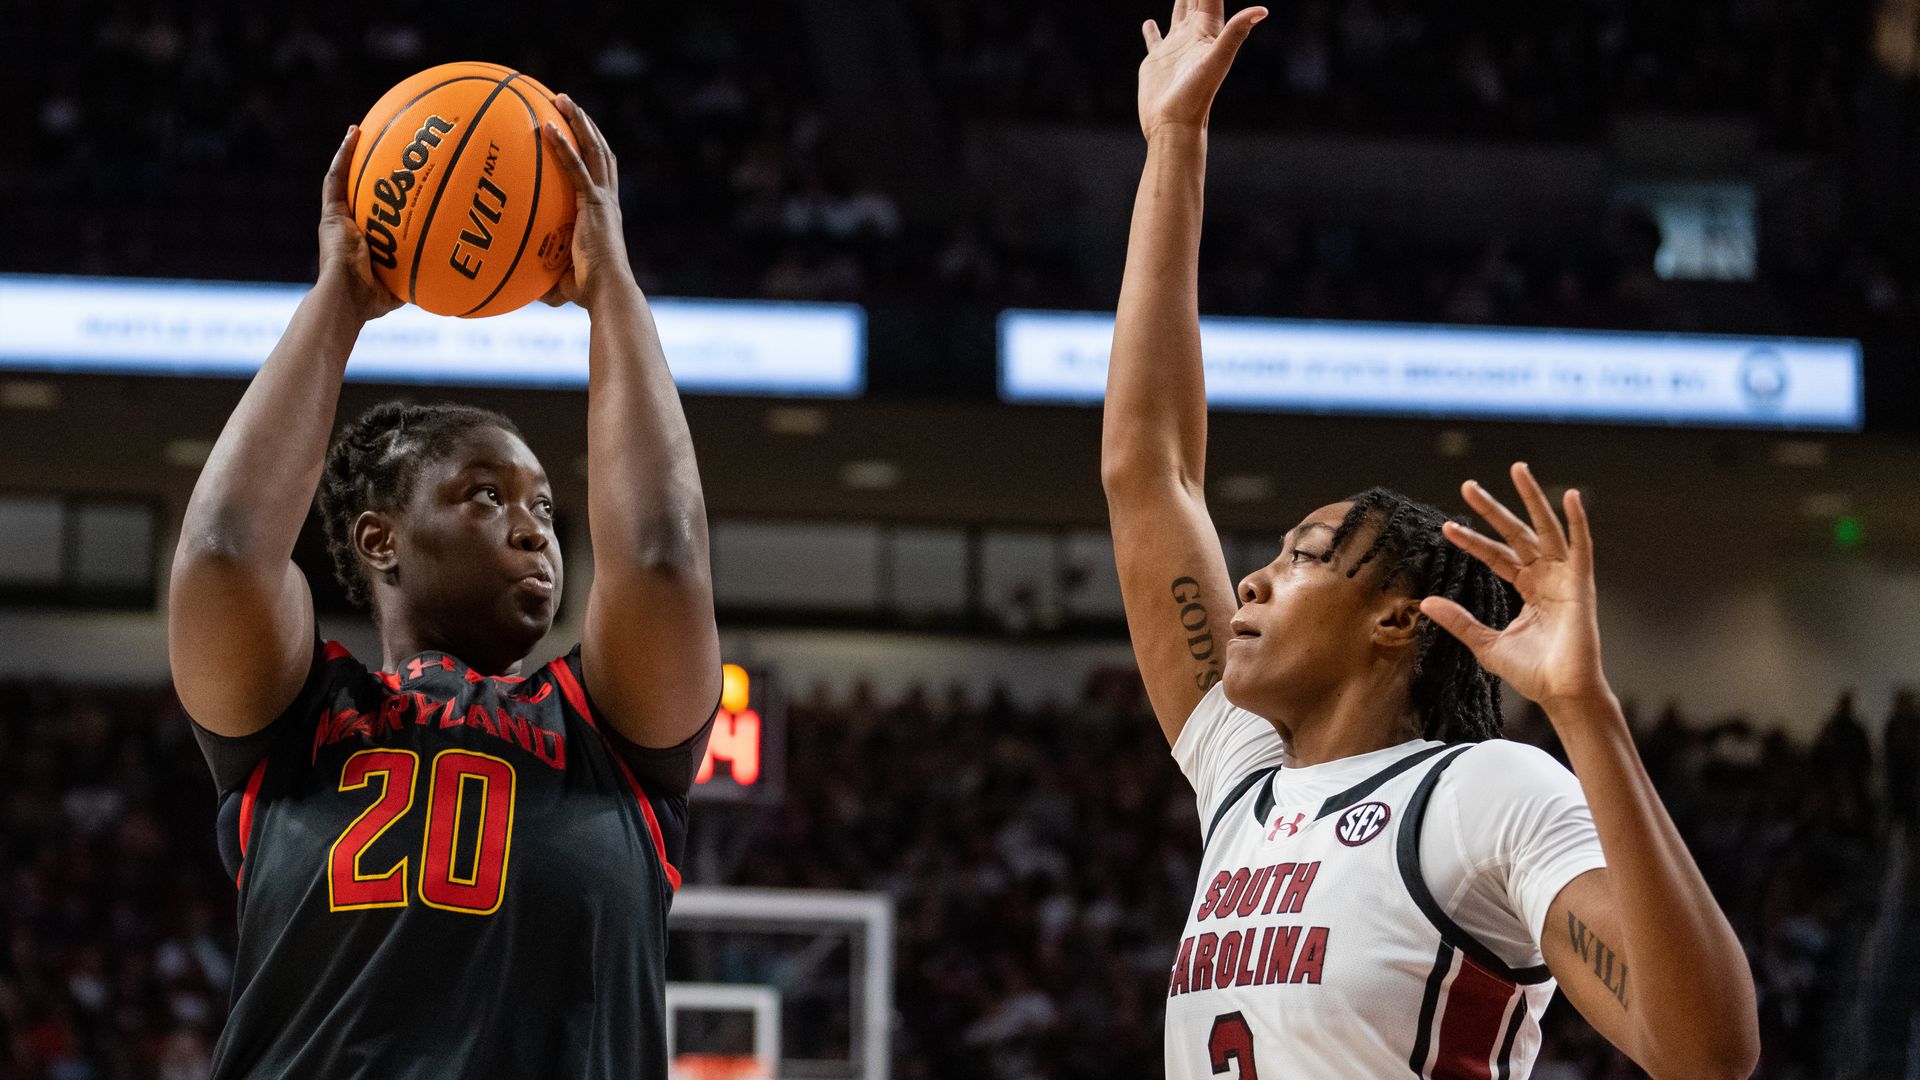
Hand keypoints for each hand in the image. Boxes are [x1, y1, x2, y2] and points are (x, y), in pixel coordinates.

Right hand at [318, 126, 402, 320]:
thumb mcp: (403, 285)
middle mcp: (349, 228)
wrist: (346, 298)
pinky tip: (354, 134)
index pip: (375, 214)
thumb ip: (421, 278)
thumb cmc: (373, 300)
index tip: (397, 184)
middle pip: (359, 191)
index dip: (384, 198)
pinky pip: (336, 178)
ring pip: (344, 179)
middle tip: (382, 149)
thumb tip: (451, 280)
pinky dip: (344, 155)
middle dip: (367, 170)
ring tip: (360, 130)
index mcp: (365, 242)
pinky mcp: (330, 214)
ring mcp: (337, 219)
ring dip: (352, 154)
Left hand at [539, 94, 636, 309]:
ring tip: (562, 98)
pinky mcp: (594, 203)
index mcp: (604, 213)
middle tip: (566, 102)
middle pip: (600, 151)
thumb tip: (518, 285)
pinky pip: (576, 168)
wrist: (607, 291)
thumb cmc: (588, 292)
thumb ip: (543, 272)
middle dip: (585, 124)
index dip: (590, 148)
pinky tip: (548, 127)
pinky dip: (564, 146)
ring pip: (594, 150)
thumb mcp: (561, 276)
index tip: (575, 130)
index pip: (600, 173)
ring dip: (578, 122)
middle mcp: (608, 200)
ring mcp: (603, 199)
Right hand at [1137, 0, 1266, 140]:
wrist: (1174, 127)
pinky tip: (1149, 22)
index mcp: (1208, 31)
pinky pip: (1155, 39)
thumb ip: (1236, 32)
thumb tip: (1263, 10)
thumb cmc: (1196, 96)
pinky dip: (1152, 30)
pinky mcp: (1157, 61)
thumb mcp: (1217, 61)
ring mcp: (1175, 48)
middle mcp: (1193, 36)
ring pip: (1178, 14)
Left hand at [1420, 463, 1613, 714]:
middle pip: (1517, 535)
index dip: (1473, 541)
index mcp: (1528, 590)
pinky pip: (1582, 547)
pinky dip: (1579, 522)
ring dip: (1532, 499)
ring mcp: (1565, 579)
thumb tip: (1425, 602)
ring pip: (1546, 530)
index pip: (1497, 557)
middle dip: (1493, 510)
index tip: (1447, 526)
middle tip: (1468, 485)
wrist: (1560, 693)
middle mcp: (1546, 579)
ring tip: (1517, 469)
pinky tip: (1571, 496)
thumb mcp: (1485, 643)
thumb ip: (1459, 620)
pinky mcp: (1581, 586)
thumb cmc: (1531, 673)